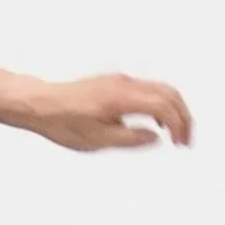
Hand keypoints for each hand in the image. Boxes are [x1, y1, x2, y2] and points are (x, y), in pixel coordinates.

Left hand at [16, 74, 192, 151]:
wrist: (39, 104)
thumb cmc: (62, 121)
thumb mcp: (98, 140)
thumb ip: (131, 139)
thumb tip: (155, 137)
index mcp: (122, 97)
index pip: (164, 106)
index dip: (178, 126)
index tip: (179, 144)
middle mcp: (124, 83)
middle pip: (169, 92)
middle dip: (183, 116)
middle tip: (185, 139)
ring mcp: (119, 80)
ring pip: (159, 88)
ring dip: (172, 109)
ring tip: (173, 133)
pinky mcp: (113, 83)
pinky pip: (146, 88)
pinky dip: (158, 103)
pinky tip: (153, 122)